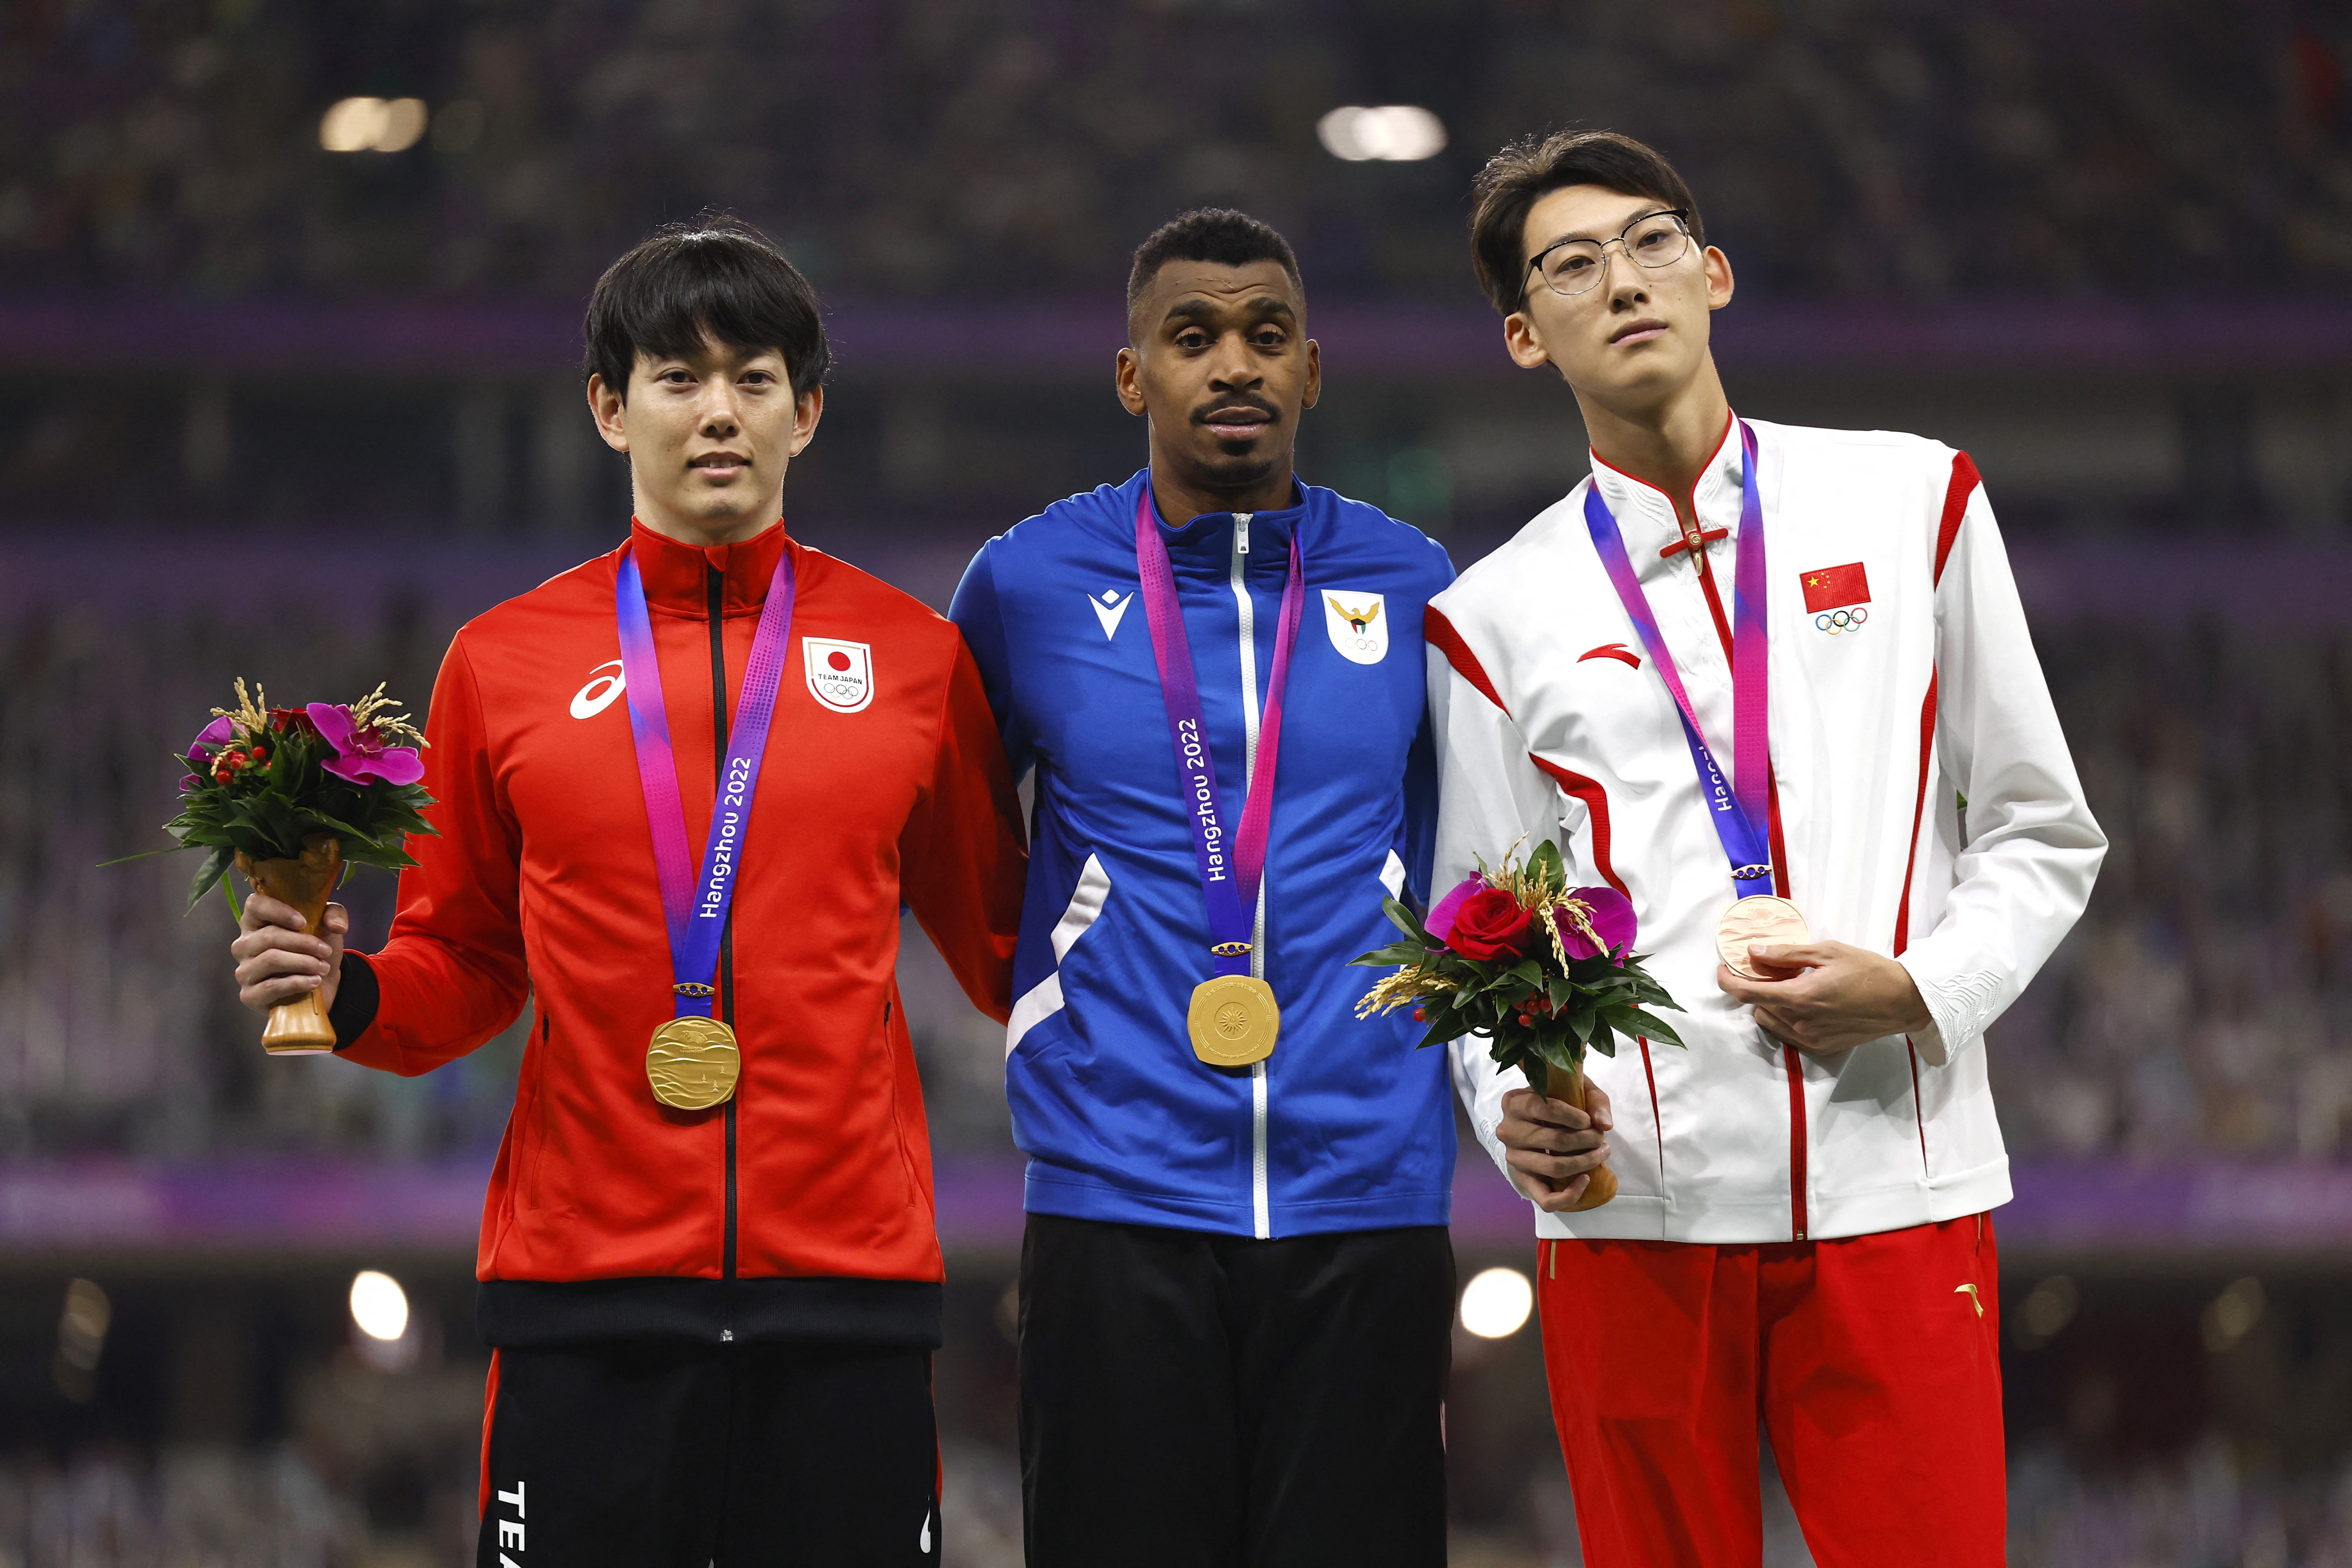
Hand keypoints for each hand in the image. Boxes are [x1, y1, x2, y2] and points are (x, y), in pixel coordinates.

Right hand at [231, 894, 346, 1015]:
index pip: (255, 905)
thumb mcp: (327, 926)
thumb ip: (334, 914)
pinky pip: (271, 986)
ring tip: (323, 967)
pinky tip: (313, 982)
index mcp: (256, 922)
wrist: (319, 983)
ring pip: (271, 960)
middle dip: (303, 943)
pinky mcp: (250, 995)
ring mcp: (244, 971)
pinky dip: (297, 983)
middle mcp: (244, 945)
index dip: (279, 911)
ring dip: (304, 963)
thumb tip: (337, 924)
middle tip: (325, 951)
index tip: (303, 922)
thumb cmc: (314, 950)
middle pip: (268, 936)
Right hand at [1495, 1083, 1613, 1212]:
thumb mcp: (1575, 1091)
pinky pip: (1545, 1199)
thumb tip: (1605, 1125)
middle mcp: (1508, 1131)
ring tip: (1602, 1153)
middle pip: (1556, 1141)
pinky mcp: (1523, 1180)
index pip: (1547, 1109)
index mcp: (1514, 1103)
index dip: (1575, 1117)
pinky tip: (1586, 1179)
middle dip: (1588, 1140)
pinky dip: (1570, 1194)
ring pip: (1554, 1167)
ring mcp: (1513, 1157)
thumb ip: (1595, 1102)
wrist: (1535, 1122)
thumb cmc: (1557, 1102)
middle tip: (1601, 1138)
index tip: (1589, 1120)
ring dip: (1586, 1162)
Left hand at [1717, 940, 1929, 1055]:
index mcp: (1800, 997)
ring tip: (1791, 985)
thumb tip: (1754, 953)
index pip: (1747, 994)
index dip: (1728, 981)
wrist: (1903, 1001)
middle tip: (1770, 970)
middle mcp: (1801, 1022)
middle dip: (1755, 988)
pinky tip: (1805, 1002)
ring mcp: (1811, 1039)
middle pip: (1757, 1007)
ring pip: (1771, 1022)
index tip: (1724, 970)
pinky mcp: (1822, 1047)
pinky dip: (1786, 1017)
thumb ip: (1786, 955)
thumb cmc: (1868, 971)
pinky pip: (1789, 1033)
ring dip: (1770, 1004)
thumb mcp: (1827, 952)